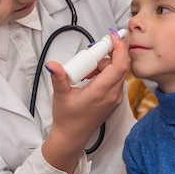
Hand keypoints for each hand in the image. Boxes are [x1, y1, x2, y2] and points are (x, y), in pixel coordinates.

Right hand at [42, 32, 129, 173]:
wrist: (72, 136)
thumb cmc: (67, 118)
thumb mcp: (61, 95)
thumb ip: (59, 77)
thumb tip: (52, 64)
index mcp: (101, 92)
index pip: (119, 66)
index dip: (119, 48)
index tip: (112, 36)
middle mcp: (113, 95)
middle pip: (121, 66)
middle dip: (110, 54)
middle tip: (94, 50)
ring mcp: (115, 98)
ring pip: (118, 72)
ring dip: (106, 64)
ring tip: (88, 69)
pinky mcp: (113, 100)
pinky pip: (116, 80)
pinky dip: (107, 73)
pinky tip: (91, 76)